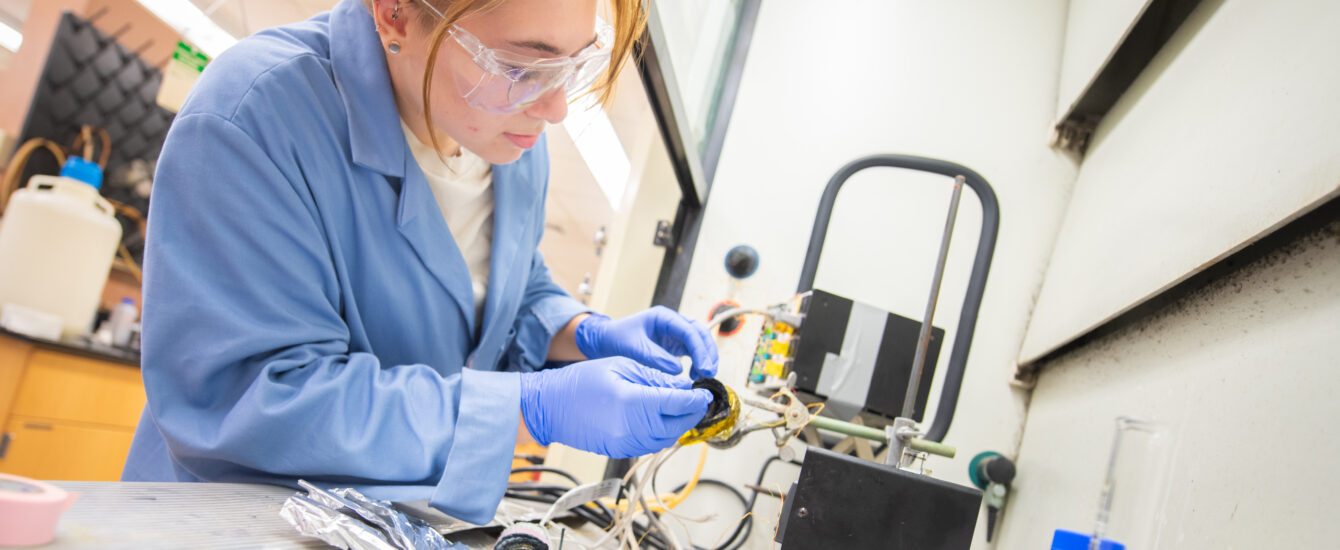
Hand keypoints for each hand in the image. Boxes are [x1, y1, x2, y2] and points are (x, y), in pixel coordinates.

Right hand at [519, 357, 710, 457]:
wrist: (550, 407)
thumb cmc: (581, 382)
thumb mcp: (621, 366)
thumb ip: (654, 378)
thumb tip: (682, 387)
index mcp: (633, 401)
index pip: (678, 403)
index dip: (697, 399)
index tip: (706, 392)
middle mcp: (632, 427)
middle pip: (677, 425)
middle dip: (692, 413)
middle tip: (698, 400)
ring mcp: (626, 443)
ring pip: (667, 438)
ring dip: (679, 425)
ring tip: (683, 409)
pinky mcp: (621, 451)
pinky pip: (652, 444)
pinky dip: (663, 433)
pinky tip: (662, 419)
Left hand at [573, 306, 718, 378]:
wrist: (606, 341)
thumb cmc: (617, 339)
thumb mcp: (633, 347)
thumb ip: (654, 357)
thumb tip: (678, 370)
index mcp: (663, 317)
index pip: (689, 331)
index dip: (699, 350)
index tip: (704, 368)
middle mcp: (673, 323)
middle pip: (700, 334)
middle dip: (708, 353)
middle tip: (709, 373)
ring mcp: (675, 334)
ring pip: (699, 343)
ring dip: (705, 359)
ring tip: (703, 377)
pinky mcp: (674, 345)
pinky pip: (692, 352)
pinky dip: (697, 363)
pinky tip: (693, 376)